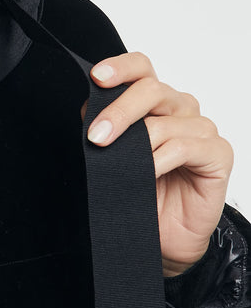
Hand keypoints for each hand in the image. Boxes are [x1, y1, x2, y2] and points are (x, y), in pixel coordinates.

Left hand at [82, 53, 233, 275]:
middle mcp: (181, 110)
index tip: (97, 78)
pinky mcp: (218, 153)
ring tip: (117, 166)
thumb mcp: (116, 159)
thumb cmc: (142, 196)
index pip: (143, 69)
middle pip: (152, 89)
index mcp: (158, 104)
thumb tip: (88, 108)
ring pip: (164, 123)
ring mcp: (202, 130)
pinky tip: (147, 174)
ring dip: (136, 144)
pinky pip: (184, 147)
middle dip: (119, 111)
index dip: (121, 68)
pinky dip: (160, 160)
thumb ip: (107, 129)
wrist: (164, 240)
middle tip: (97, 137)